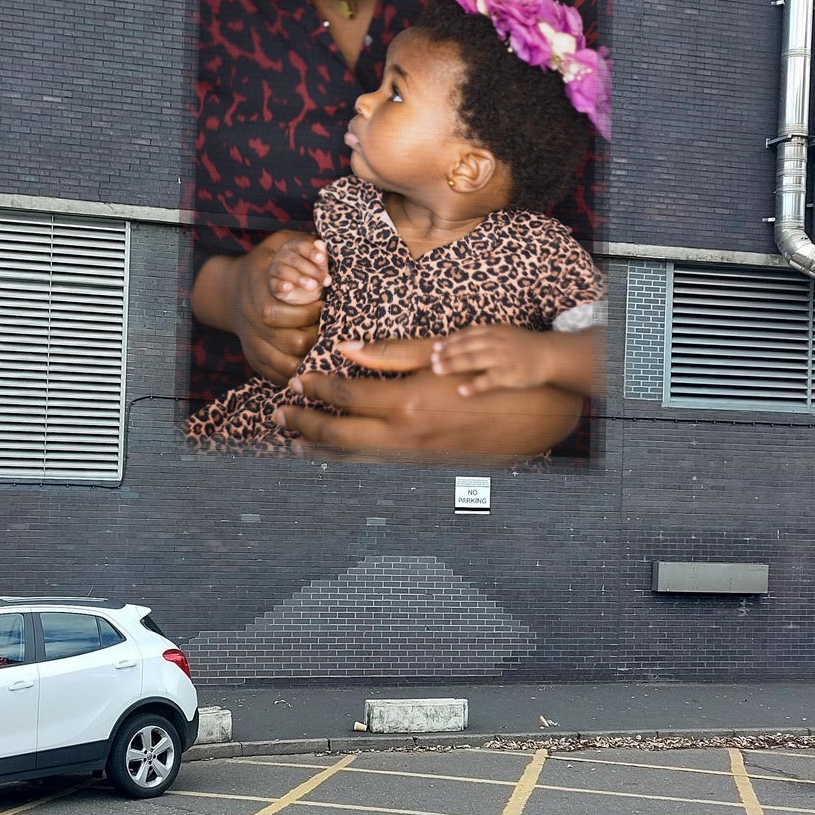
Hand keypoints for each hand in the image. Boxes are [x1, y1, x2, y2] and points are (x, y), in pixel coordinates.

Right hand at [191, 232, 322, 385]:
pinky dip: (300, 373)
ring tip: (327, 343)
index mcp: (252, 291)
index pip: (273, 312)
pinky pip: (279, 377)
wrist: (231, 293)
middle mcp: (248, 321)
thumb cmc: (265, 264)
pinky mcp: (255, 361)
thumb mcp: (277, 244)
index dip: (304, 313)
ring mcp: (250, 344)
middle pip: (288, 341)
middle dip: (317, 335)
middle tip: (332, 325)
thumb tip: (323, 247)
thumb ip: (299, 243)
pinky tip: (314, 361)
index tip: (323, 303)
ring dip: (312, 357)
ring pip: (286, 365)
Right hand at [269, 238, 330, 304]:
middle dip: (312, 271)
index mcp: (294, 246)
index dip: (312, 252)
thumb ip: (321, 257)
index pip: (302, 245)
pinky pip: (275, 284)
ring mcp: (275, 269)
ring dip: (299, 278)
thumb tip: (320, 243)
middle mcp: (282, 255)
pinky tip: (288, 287)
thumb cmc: (310, 274)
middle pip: (295, 260)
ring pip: (284, 271)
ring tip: (313, 286)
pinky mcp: (273, 284)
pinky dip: (281, 286)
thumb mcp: (319, 267)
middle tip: (326, 281)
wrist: (300, 292)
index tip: (321, 259)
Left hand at [274, 367, 581, 462]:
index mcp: (407, 405)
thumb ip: (390, 353)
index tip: (297, 381)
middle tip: (279, 413)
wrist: (535, 417)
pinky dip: (348, 459)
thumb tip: (345, 346)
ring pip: (354, 459)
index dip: (316, 390)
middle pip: (338, 436)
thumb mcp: (439, 354)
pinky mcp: (424, 467)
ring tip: (293, 439)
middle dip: (303, 425)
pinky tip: (334, 452)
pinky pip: (375, 466)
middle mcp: (406, 438)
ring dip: (319, 448)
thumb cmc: (487, 375)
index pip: (345, 398)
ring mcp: (415, 458)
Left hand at [431, 325, 559, 392]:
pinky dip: (475, 385)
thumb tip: (459, 341)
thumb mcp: (503, 333)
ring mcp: (502, 358)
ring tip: (438, 370)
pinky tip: (462, 391)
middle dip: (446, 353)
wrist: (549, 355)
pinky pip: (489, 380)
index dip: (449, 341)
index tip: (435, 348)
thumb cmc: (523, 346)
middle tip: (431, 360)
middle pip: (465, 346)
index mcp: (493, 331)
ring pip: (472, 360)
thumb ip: (484, 335)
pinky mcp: (509, 374)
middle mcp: (495, 342)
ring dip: (453, 365)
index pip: (466, 335)